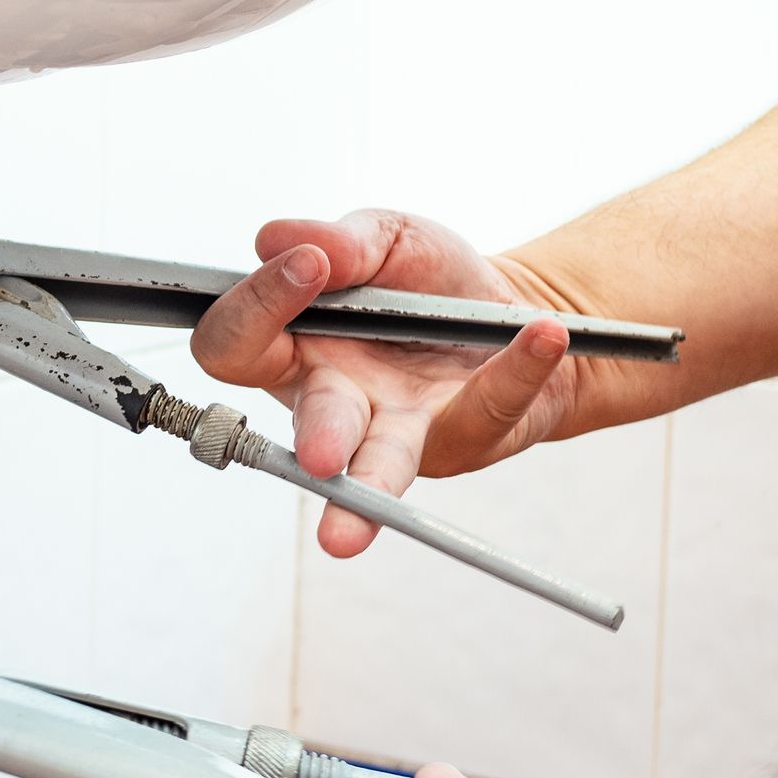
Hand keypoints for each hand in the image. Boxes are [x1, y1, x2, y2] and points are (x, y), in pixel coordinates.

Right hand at [190, 212, 581, 556]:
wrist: (515, 307)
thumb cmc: (428, 283)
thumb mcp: (385, 239)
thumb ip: (338, 241)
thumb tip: (278, 239)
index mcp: (293, 348)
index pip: (233, 344)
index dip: (254, 307)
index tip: (304, 264)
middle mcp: (333, 402)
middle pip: (308, 427)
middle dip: (318, 439)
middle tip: (323, 455)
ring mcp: (397, 432)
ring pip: (379, 468)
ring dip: (368, 497)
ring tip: (347, 537)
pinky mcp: (467, 438)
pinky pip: (491, 407)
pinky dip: (521, 366)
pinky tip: (543, 336)